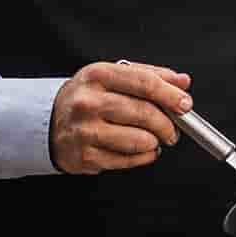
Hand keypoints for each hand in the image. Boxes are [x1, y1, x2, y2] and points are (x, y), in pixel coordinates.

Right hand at [49, 62, 192, 175]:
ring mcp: (86, 131)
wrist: (49, 122)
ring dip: (155, 142)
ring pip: (140, 141)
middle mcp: (89, 102)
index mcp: (97, 76)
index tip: (185, 104)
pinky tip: (141, 150)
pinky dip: (144, 156)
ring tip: (153, 139)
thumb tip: (182, 81)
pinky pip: (129, 160)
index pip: (144, 83)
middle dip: (167, 125)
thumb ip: (148, 76)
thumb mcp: (112, 77)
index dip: (170, 95)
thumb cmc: (87, 98)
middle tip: (172, 129)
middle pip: (145, 114)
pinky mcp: (86, 156)